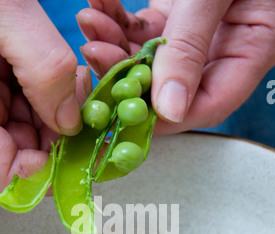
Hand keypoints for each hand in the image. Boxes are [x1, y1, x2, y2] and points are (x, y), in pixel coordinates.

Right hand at [0, 0, 91, 197]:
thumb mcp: (0, 12)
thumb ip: (41, 69)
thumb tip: (71, 123)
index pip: (3, 176)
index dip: (42, 176)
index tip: (78, 155)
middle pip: (25, 155)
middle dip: (64, 140)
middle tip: (95, 117)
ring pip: (34, 131)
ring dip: (64, 116)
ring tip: (80, 86)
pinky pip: (32, 105)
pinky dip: (56, 95)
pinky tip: (68, 76)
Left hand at [77, 0, 274, 134]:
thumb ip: (191, 45)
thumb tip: (170, 109)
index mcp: (250, 51)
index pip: (207, 105)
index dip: (164, 117)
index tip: (124, 108)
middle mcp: (223, 50)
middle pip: (171, 86)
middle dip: (127, 75)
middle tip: (95, 53)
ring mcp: (198, 35)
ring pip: (151, 59)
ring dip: (114, 44)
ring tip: (89, 21)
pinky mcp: (178, 17)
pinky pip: (144, 29)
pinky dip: (118, 19)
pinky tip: (98, 4)